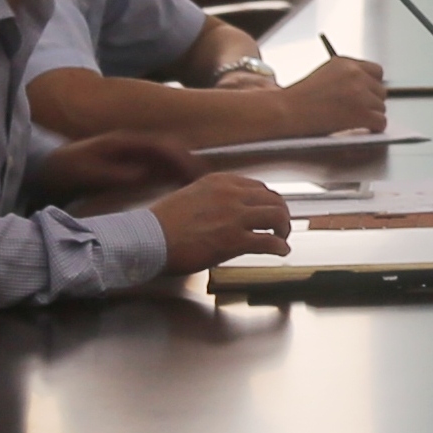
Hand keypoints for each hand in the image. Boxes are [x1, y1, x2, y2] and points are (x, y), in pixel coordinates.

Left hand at [27, 132, 198, 208]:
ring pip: (168, 158)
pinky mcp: (131, 165)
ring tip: (204, 187)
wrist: (47, 167)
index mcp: (125, 142)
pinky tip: (184, 190)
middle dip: (191, 163)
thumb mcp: (86, 170)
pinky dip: (174, 175)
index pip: (162, 145)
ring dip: (186, 169)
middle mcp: (132, 144)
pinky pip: (159, 167)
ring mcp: (132, 154)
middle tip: (211, 181)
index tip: (196, 172)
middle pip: (171, 148)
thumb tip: (142, 174)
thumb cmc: (65, 168)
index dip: (181, 157)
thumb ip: (112, 172)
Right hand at [146, 172, 295, 275]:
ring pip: (277, 216)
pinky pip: (269, 241)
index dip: (267, 201)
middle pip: (272, 199)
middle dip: (281, 213)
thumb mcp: (190, 197)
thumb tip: (224, 212)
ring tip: (282, 238)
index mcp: (219, 182)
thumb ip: (212, 200)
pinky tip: (281, 251)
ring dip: (284, 228)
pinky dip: (280, 247)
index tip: (268, 210)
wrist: (149, 238)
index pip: (256, 186)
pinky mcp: (235, 240)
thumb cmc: (162, 223)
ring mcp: (234, 216)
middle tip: (280, 226)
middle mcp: (230, 194)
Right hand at [272, 55, 391, 133]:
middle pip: (381, 90)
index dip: (372, 85)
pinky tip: (363, 129)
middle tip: (359, 112)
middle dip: (372, 102)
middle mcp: (355, 74)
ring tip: (354, 120)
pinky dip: (374, 128)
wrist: (287, 111)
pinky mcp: (362, 112)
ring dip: (371, 115)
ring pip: (381, 107)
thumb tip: (366, 87)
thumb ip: (346, 77)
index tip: (368, 94)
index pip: (376, 71)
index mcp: (345, 63)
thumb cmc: (300, 99)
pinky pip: (381, 122)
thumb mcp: (324, 75)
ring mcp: (360, 93)